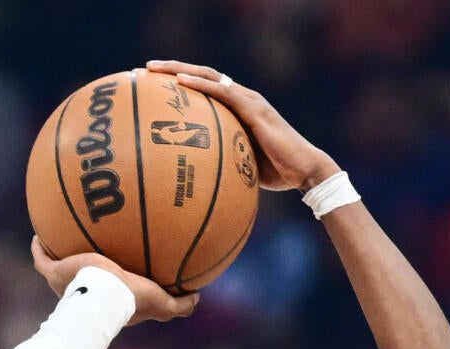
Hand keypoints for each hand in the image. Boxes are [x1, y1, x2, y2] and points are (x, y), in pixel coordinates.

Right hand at [31, 237, 198, 322]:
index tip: (115, 273)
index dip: (110, 285)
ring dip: (57, 256)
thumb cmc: (131, 300)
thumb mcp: (162, 303)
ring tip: (60, 237)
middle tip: (87, 250)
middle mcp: (83, 293)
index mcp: (107, 300)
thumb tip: (197, 297)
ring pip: (57, 269)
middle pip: (80, 282)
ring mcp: (64, 284)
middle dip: (80, 269)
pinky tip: (40, 232)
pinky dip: (40, 247)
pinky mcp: (53, 273)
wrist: (102, 296)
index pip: (107, 293)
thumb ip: (179, 304)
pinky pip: (42, 258)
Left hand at [145, 61, 338, 192]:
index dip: (182, 82)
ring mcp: (249, 101)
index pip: (206, 88)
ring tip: (154, 69)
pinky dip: (201, 85)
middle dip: (173, 69)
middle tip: (145, 69)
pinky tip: (180, 81)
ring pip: (209, 77)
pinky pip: (223, 92)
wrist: (304, 172)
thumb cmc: (274, 173)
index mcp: (239, 109)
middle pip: (203, 76)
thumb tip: (194, 178)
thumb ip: (220, 161)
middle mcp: (243, 99)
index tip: (154, 83)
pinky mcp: (255, 110)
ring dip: (180, 70)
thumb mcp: (240, 165)